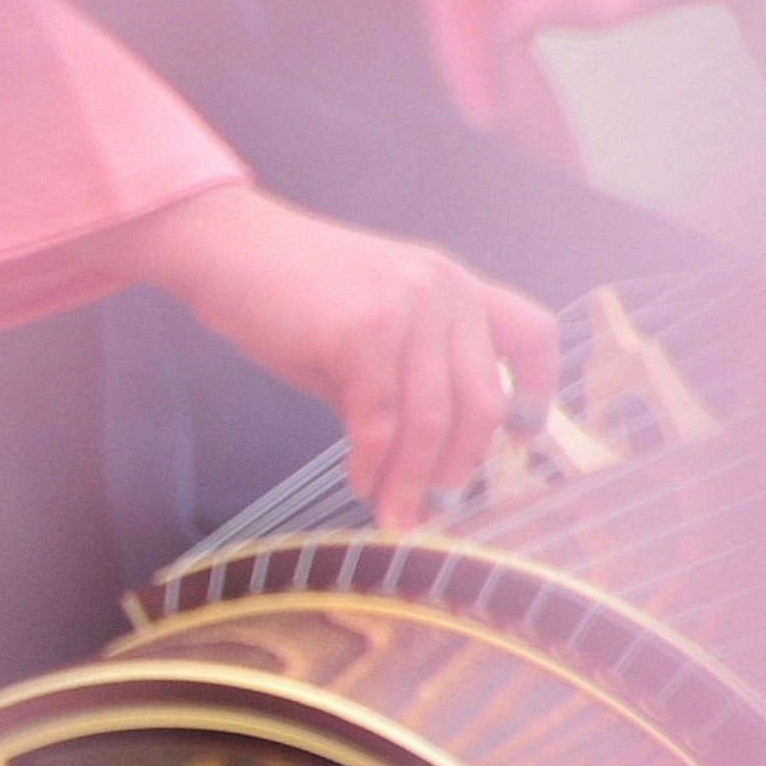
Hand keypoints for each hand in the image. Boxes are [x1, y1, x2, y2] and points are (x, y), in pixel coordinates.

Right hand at [111, 182, 559, 532]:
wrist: (228, 252)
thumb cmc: (292, 296)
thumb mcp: (370, 334)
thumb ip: (406, 383)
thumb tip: (421, 463)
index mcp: (455, 284)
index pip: (531, 334)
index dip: (537, 391)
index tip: (521, 437)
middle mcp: (445, 289)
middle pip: (482, 398)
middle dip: (462, 464)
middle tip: (438, 503)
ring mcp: (407, 306)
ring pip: (431, 419)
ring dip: (412, 480)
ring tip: (395, 514)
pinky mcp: (362, 329)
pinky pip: (379, 419)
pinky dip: (371, 464)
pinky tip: (359, 483)